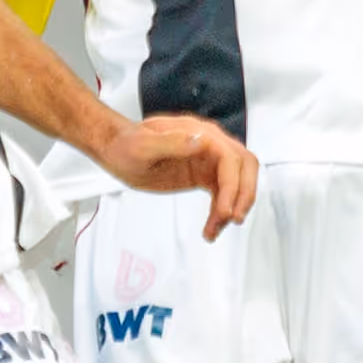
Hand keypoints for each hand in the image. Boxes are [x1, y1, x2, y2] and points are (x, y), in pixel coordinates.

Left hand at [102, 111, 259, 234]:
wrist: (117, 150)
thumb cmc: (126, 145)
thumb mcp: (143, 145)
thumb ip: (172, 142)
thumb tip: (202, 142)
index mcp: (199, 133)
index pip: (230, 158)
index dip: (231, 186)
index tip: (223, 210)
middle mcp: (209, 144)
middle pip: (244, 167)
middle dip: (243, 195)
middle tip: (232, 219)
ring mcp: (208, 159)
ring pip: (237, 182)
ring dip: (232, 207)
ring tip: (214, 230)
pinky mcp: (203, 174)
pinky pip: (223, 192)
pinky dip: (221, 211)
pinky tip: (211, 226)